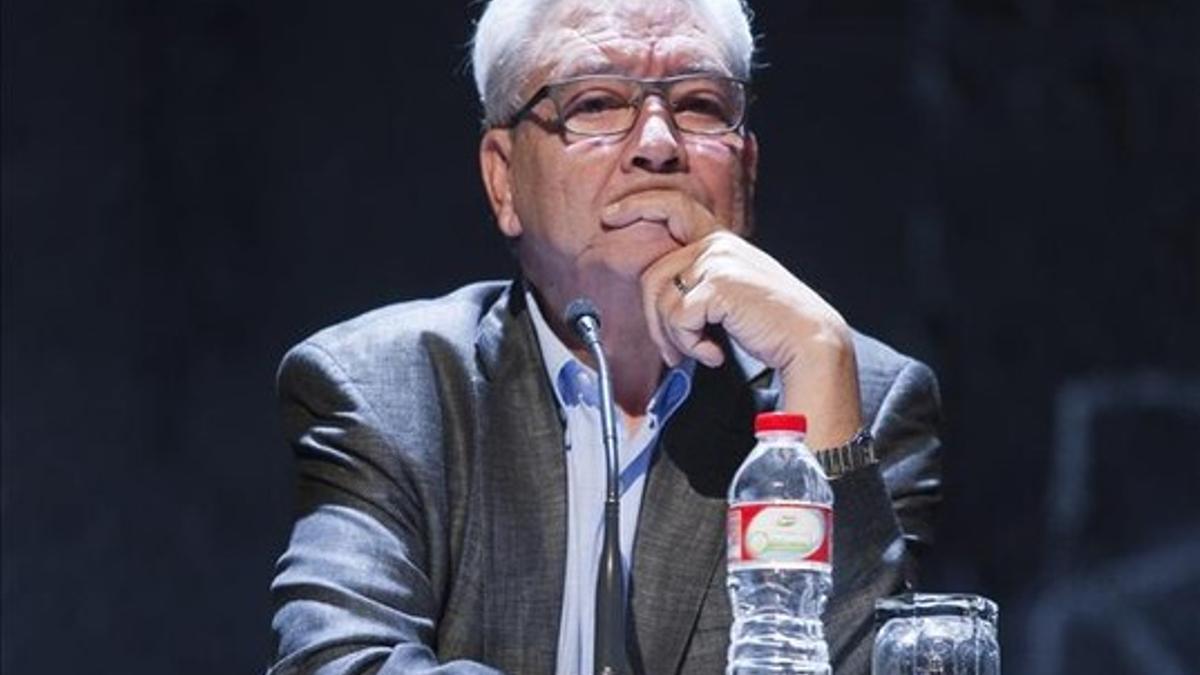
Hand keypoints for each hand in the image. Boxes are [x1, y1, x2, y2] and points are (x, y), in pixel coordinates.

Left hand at [619, 196, 861, 445]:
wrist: (807, 340)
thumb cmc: (770, 324)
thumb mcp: (730, 293)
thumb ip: (698, 284)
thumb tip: (656, 303)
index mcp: (720, 241)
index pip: (673, 206)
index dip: (638, 205)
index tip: (609, 215)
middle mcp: (717, 244)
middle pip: (652, 276)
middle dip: (654, 323)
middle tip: (673, 353)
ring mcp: (717, 261)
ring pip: (661, 300)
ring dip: (674, 338)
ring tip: (700, 351)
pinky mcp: (717, 284)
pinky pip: (677, 318)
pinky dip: (690, 345)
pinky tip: (714, 354)